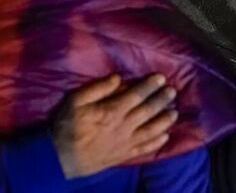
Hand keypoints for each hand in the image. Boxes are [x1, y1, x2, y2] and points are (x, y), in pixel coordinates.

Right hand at [53, 74, 176, 178]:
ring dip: (164, 121)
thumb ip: (97, 89)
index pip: (136, 96)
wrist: (60, 158)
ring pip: (151, 131)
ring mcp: (125, 143)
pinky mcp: (123, 155)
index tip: (161, 78)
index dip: (150, 86)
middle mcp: (123, 127)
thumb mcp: (75, 101)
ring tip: (175, 112)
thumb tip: (117, 78)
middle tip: (172, 91)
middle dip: (161, 100)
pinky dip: (157, 143)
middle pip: (147, 111)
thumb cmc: (66, 126)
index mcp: (111, 112)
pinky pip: (144, 149)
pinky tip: (165, 136)